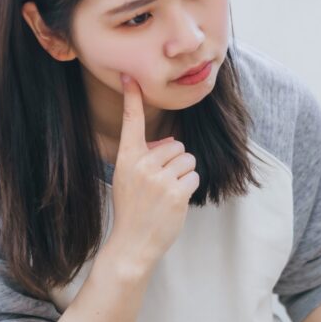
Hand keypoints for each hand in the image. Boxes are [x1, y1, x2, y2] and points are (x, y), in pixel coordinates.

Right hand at [101, 74, 198, 273]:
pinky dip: (189, 188)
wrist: (132, 244)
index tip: (130, 76)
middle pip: (175, 145)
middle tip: (159, 186)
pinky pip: (193, 176)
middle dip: (174, 162)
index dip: (132, 98)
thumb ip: (146, 158)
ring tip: (166, 194)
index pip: (131, 122)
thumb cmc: (133, 210)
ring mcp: (158, 179)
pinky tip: (174, 202)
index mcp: (126, 158)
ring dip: (183, 175)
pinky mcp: (176, 192)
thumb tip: (172, 142)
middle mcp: (141, 164)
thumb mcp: (128, 179)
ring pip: (187, 160)